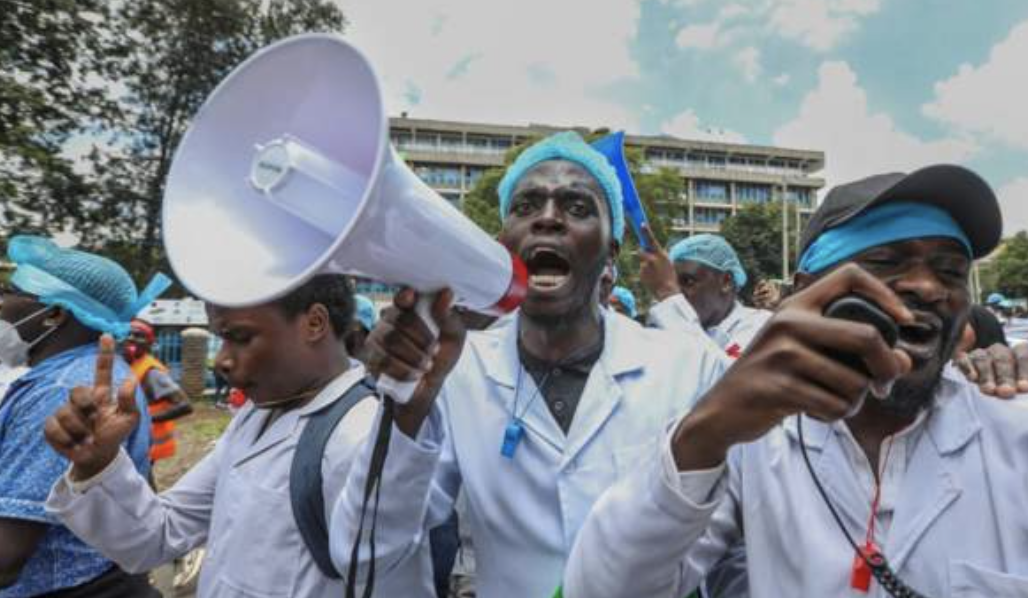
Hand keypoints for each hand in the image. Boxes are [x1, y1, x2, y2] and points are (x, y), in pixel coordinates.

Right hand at [44, 336, 140, 480]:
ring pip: (65, 412)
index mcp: (102, 395)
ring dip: (80, 429)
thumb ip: (129, 401)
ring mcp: (66, 411)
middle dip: (86, 407)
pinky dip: (67, 439)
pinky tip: (75, 443)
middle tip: (95, 420)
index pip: (102, 370)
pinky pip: (54, 427)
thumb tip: (130, 380)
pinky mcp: (52, 426)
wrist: (99, 456)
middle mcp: (83, 400)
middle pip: (77, 390)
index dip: (104, 353)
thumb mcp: (128, 420)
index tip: (107, 335)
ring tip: (88, 438)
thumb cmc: (115, 435)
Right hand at [365, 288, 465, 435]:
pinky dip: (403, 369)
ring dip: (414, 355)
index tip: (412, 298)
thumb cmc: (440, 355)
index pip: (402, 297)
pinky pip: (383, 360)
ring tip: (427, 365)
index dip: (405, 297)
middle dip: (420, 337)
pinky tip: (415, 374)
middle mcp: (389, 319)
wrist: (429, 385)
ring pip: (390, 338)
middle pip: (398, 318)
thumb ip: (448, 316)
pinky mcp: (371, 358)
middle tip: (434, 350)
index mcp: (410, 309)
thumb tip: (446, 294)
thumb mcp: (454, 337)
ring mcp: (377, 338)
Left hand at [637, 224, 678, 301]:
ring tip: (655, 274)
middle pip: (641, 251)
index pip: (652, 241)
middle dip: (644, 254)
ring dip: (646, 266)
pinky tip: (652, 279)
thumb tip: (649, 250)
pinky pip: (642, 270)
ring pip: (642, 262)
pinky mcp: (641, 274)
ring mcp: (645, 267)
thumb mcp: (668, 262)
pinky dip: (645, 273)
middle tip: (651, 261)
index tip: (642, 224)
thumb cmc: (670, 276)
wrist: (667, 291)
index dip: (646, 232)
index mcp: (661, 255)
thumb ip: (659, 255)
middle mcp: (651, 259)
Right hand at [672, 264, 913, 470]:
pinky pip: (833, 405)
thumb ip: (850, 351)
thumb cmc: (773, 376)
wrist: (723, 408)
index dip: (885, 294)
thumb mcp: (803, 351)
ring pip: (854, 381)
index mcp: (796, 305)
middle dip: (886, 366)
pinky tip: (815, 411)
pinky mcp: (779, 387)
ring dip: (854, 401)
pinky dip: (833, 415)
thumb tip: (904, 362)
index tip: (903, 320)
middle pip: (866, 336)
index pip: (849, 275)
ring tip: (834, 401)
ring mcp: (781, 354)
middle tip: (885, 384)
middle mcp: (788, 322)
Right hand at [954, 342, 1027, 397]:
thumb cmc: (1011, 385)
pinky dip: (967, 367)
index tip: (1022, 388)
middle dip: (1004, 376)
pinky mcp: (963, 359)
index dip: (1023, 371)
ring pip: (983, 359)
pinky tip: (972, 378)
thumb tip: (1022, 389)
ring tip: (989, 390)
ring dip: (986, 376)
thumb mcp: (1019, 383)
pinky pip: (963, 359)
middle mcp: (1000, 351)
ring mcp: (981, 354)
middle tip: (1006, 392)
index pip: (1022, 356)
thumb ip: (1021, 384)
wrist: (990, 383)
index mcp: (1019, 352)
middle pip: (1002, 358)